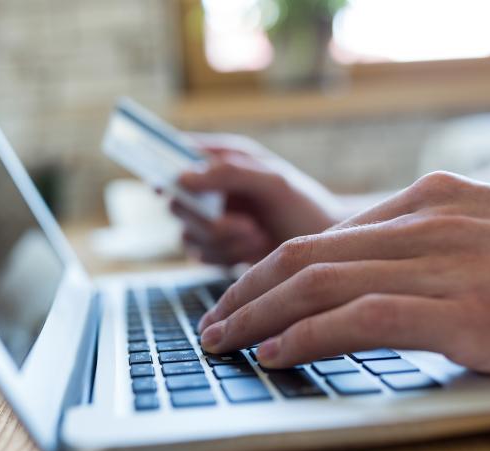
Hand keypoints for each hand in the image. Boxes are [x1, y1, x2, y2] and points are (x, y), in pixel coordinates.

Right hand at [172, 133, 339, 264]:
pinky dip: (225, 256)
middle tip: (247, 226)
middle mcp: (212, 187)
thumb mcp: (272, 182)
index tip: (169, 187)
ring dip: (223, 242)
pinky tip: (253, 249)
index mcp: (223, 158)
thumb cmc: (304, 206)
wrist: (324, 248)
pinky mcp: (217, 247)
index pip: (178, 155)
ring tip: (258, 236)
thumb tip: (182, 177)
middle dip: (209, 222)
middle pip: (178, 203)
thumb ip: (229, 174)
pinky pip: (201, 255)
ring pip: (187, 235)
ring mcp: (212, 218)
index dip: (165, 168)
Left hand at [199, 171, 489, 373]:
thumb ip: (421, 244)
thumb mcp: (486, 230)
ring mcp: (445, 266)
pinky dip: (308, 336)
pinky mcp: (466, 313)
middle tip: (213, 319)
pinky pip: (362, 318)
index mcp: (428, 200)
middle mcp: (427, 224)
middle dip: (247, 290)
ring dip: (259, 314)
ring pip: (321, 283)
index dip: (272, 270)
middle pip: (306, 254)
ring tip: (223, 339)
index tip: (244, 296)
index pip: (325, 236)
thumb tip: (358, 274)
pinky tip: (276, 353)